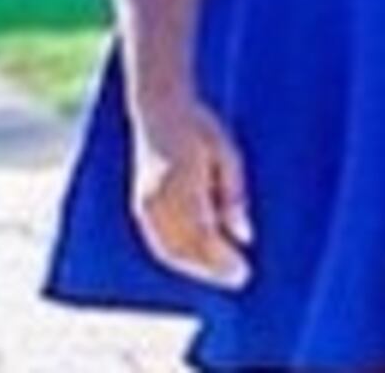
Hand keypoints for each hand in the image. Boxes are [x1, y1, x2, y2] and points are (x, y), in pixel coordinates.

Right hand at [130, 90, 254, 288]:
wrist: (158, 107)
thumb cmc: (199, 126)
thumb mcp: (228, 155)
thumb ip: (234, 196)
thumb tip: (244, 236)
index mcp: (182, 182)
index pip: (203, 235)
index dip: (222, 260)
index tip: (245, 271)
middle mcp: (158, 196)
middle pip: (185, 248)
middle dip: (211, 269)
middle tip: (237, 277)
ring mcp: (144, 201)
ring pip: (167, 249)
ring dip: (194, 266)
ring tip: (218, 272)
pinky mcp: (139, 203)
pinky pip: (156, 240)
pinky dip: (175, 256)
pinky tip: (193, 259)